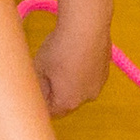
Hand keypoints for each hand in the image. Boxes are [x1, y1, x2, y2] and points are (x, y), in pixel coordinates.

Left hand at [33, 0, 111, 117]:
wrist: (87, 27)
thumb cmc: (59, 49)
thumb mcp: (38, 68)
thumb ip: (36, 86)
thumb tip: (35, 93)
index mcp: (67, 103)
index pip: (50, 112)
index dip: (40, 102)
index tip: (33, 90)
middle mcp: (86, 98)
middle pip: (66, 102)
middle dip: (55, 91)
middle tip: (45, 73)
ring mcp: (99, 84)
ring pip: (79, 88)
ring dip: (70, 81)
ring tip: (61, 61)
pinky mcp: (106, 69)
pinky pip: (90, 76)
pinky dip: (82, 71)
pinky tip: (74, 55)